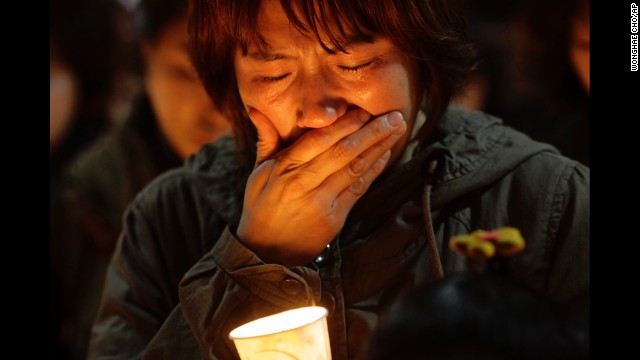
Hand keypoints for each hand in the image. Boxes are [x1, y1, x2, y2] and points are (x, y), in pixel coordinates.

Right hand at [237, 108, 406, 265]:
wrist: (266, 252)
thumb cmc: (261, 208)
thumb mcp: (257, 173)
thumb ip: (266, 140)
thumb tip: (257, 109)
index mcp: (283, 167)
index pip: (318, 139)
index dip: (344, 124)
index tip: (363, 111)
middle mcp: (302, 183)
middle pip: (342, 151)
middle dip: (371, 131)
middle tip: (393, 116)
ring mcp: (320, 201)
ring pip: (354, 168)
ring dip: (379, 147)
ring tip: (397, 130)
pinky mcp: (333, 218)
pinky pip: (357, 189)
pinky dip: (373, 171)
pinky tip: (384, 156)